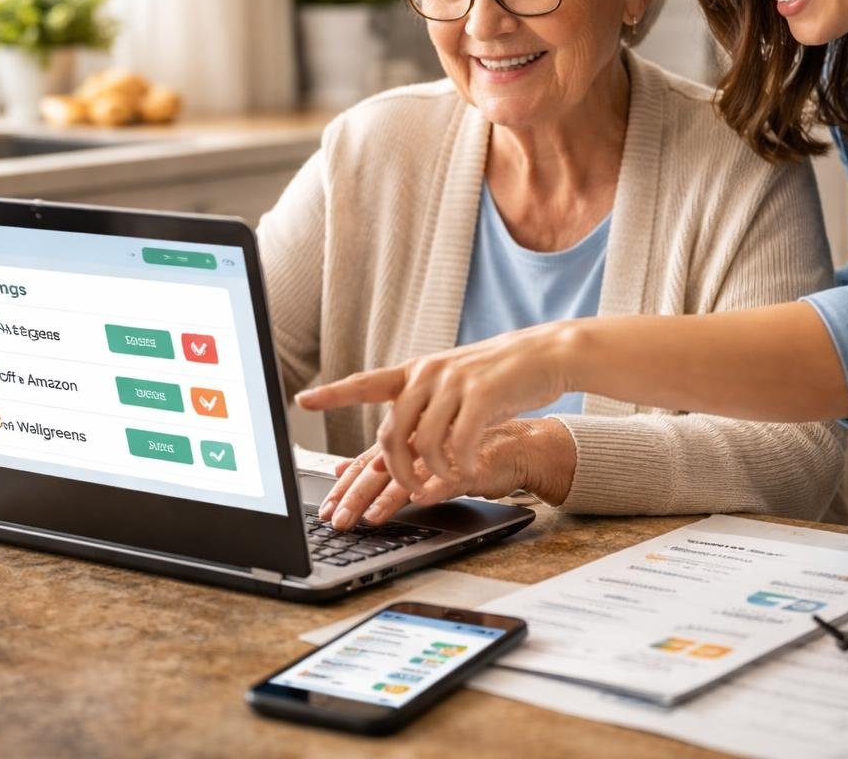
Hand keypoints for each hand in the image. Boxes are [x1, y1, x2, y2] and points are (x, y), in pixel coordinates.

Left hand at [296, 323, 577, 493]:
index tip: (302, 400)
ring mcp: (454, 382)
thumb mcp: (453, 385)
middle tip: (402, 493)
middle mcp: (428, 374)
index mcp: (416, 372)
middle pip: (390, 431)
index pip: (365, 382)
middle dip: (391, 472)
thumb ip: (425, 409)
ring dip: (428, 473)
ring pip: (423, 442)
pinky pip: (459, 441)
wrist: (545, 353)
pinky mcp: (483, 394)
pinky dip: (460, 463)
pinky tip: (468, 469)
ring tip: (439, 483)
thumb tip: (397, 444)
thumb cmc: (497, 377)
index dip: (333, 393)